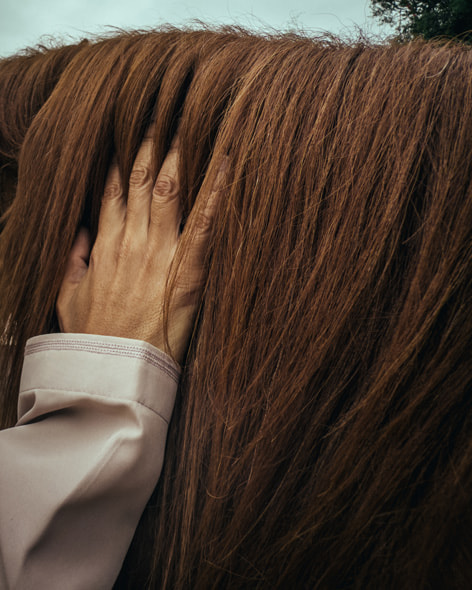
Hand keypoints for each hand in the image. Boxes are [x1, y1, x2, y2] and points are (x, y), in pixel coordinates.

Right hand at [56, 132, 221, 364]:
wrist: (113, 370)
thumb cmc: (94, 336)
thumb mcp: (68, 295)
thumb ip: (72, 259)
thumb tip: (76, 230)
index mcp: (106, 245)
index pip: (113, 189)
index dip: (121, 156)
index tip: (128, 129)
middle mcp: (132, 240)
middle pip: (142, 179)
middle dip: (151, 141)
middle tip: (163, 107)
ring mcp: (160, 253)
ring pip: (170, 191)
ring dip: (181, 154)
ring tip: (192, 119)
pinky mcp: (188, 271)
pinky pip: (206, 224)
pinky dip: (217, 192)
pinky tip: (228, 163)